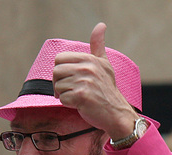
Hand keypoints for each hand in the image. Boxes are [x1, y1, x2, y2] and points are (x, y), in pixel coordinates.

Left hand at [52, 22, 137, 139]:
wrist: (115, 112)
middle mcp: (87, 68)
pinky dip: (67, 104)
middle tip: (69, 90)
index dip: (60, 70)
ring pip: (57, 87)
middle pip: (55, 72)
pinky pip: (62, 99)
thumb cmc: (107, 89)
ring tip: (77, 97)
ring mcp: (84, 82)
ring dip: (64, 95)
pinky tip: (79, 104)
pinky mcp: (82, 96)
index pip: (59, 58)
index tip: (68, 78)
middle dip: (58, 83)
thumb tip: (100, 25)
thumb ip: (98, 45)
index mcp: (90, 59)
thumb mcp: (104, 64)